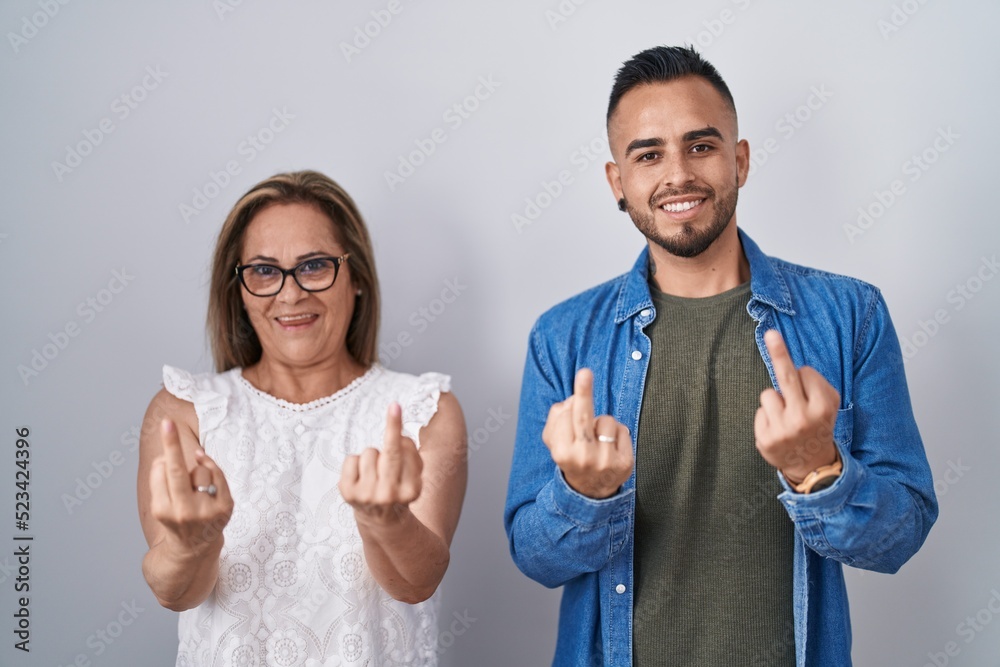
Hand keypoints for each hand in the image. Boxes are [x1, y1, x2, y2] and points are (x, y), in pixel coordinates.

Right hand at [148, 419, 233, 555]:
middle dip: (171, 444)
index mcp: (163, 510)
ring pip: (200, 469)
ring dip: (197, 470)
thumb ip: (160, 480)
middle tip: (168, 421)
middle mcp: (184, 512)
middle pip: (176, 470)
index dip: (165, 454)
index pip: (161, 471)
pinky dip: (211, 467)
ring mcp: (207, 511)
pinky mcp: (226, 508)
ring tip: (195, 488)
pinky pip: (218, 474)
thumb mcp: (161, 504)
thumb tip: (169, 455)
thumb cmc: (175, 518)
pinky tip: (205, 468)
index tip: (166, 424)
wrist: (194, 549)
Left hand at [340, 403, 422, 526]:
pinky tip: (361, 475)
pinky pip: (352, 459)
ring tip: (375, 470)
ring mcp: (366, 496)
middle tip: (395, 407)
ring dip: (372, 455)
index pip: (405, 453)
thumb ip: (411, 454)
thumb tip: (399, 435)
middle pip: (389, 452)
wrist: (380, 518)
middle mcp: (389, 495)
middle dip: (392, 427)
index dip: (398, 428)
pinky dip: (356, 462)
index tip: (396, 406)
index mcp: (411, 491)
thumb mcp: (413, 475)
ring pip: (370, 452)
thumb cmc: (398, 487)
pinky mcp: (348, 494)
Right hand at [542, 368, 632, 498]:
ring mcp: (605, 461)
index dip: (572, 405)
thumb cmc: (571, 458)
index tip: (577, 386)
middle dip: (584, 393)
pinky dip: (617, 433)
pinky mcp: (624, 463)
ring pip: (606, 420)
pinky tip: (611, 446)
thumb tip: (573, 400)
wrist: (589, 492)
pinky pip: (622, 430)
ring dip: (603, 423)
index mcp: (562, 452)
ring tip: (598, 439)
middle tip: (585, 372)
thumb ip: (557, 418)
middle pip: (583, 417)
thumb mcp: (554, 443)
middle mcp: (583, 457)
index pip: (567, 415)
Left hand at [755, 330, 839, 482]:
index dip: (804, 378)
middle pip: (787, 376)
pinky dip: (767, 418)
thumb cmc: (818, 425)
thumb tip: (792, 365)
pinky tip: (778, 430)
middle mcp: (804, 418)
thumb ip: (816, 384)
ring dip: (775, 401)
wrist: (812, 465)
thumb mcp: (829, 405)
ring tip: (786, 417)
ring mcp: (783, 430)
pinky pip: (760, 412)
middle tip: (771, 333)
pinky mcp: (766, 440)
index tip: (806, 387)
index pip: (805, 373)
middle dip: (779, 352)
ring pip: (768, 394)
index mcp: (823, 407)